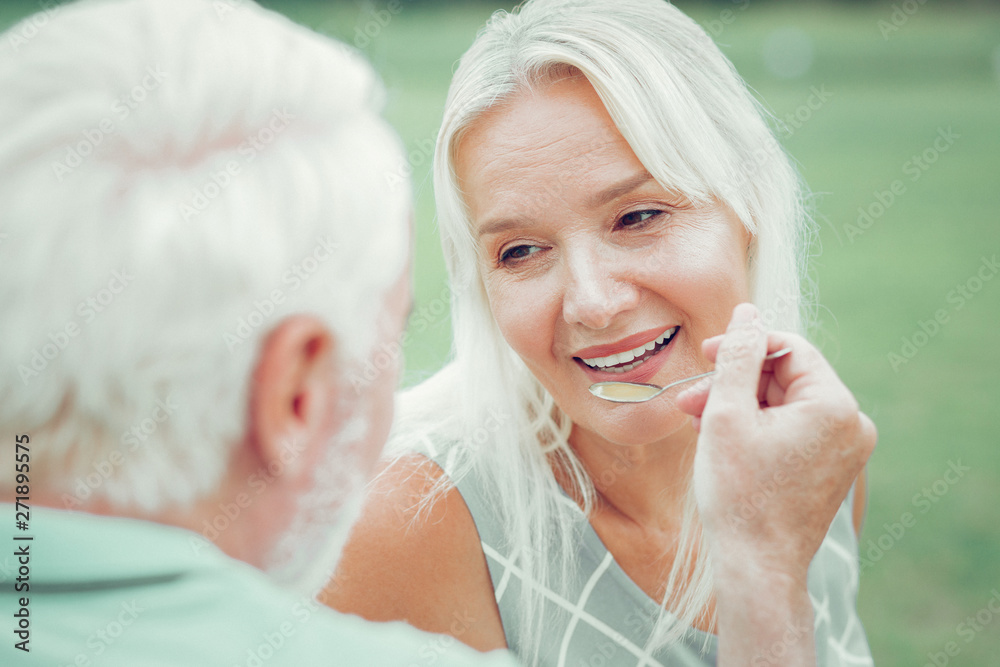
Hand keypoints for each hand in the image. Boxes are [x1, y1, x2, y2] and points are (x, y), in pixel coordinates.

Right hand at [676, 303, 876, 575]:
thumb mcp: (727, 413)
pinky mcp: (829, 470)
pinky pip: (790, 431)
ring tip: (695, 420)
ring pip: (783, 406)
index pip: (788, 348)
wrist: (757, 568)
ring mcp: (843, 451)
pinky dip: (755, 429)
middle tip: (689, 397)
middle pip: (784, 378)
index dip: (742, 346)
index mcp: (834, 405)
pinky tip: (718, 437)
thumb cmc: (739, 494)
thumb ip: (736, 356)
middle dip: (733, 383)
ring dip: (738, 406)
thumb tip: (746, 310)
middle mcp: (850, 425)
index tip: (703, 355)